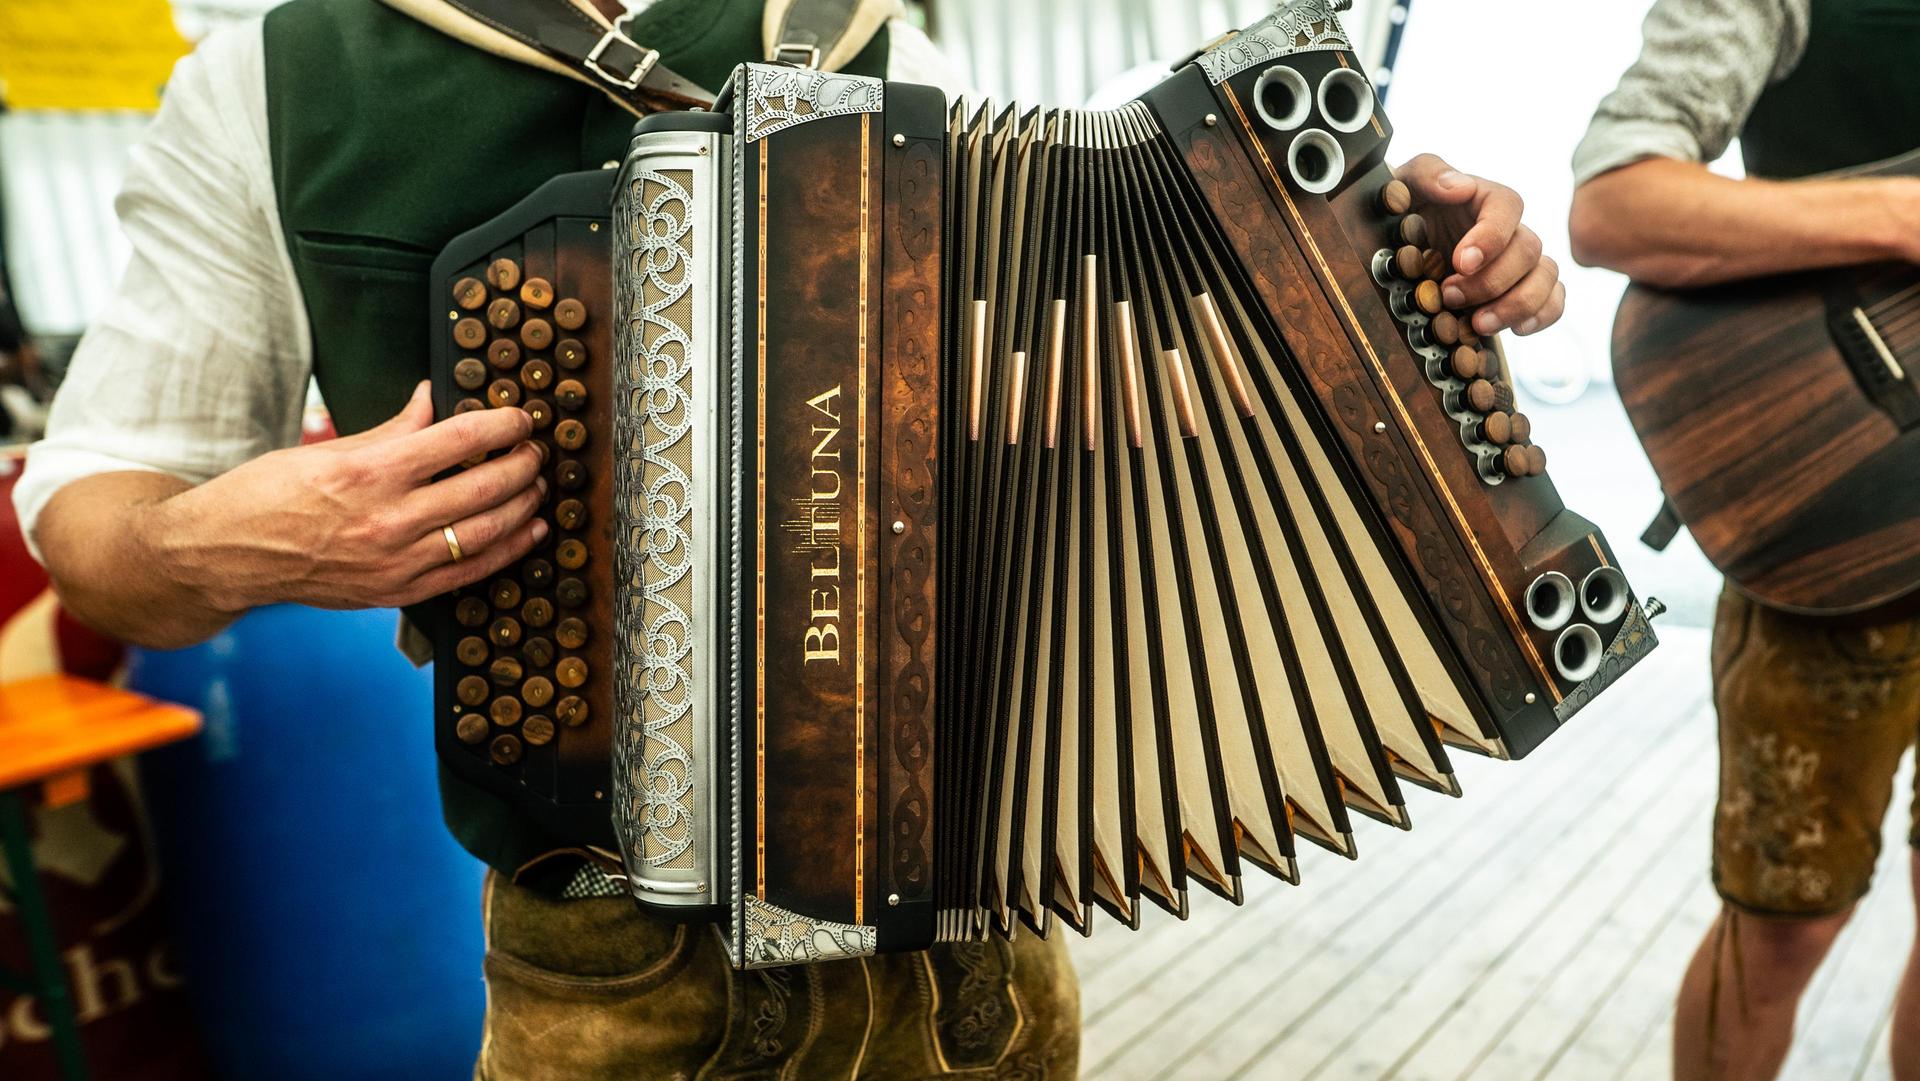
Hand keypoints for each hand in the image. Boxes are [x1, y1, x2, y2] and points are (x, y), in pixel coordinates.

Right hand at [155, 381, 547, 611]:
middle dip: (523, 463)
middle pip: (484, 486)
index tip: (521, 417)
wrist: (225, 556)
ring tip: (538, 484)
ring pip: (486, 532)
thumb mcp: (327, 449)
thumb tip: (433, 398)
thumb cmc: (266, 495)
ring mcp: (396, 562)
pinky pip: (469, 573)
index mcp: (369, 473)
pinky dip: (508, 550)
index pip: (459, 440)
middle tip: (535, 448)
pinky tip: (530, 532)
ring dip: (524, 505)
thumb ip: (392, 428)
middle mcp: (388, 520)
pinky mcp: (397, 592)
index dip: (502, 425)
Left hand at [1393, 154, 1564, 335]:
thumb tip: (1460, 186)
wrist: (1398, 246)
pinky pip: (1553, 299)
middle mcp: (1508, 228)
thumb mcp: (1403, 186)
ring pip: (1546, 276)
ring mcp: (1518, 260)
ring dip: (1517, 304)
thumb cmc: (1403, 212)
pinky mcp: (1520, 288)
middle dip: (1490, 281)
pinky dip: (1542, 315)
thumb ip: (1427, 174)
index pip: (1509, 206)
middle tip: (1449, 297)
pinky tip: (1516, 330)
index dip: (1491, 237)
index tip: (1461, 262)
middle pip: (1528, 249)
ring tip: (1478, 324)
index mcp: (1484, 198)